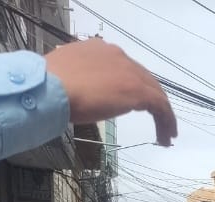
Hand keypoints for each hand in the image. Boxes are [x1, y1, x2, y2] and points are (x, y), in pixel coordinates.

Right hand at [45, 38, 177, 145]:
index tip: (134, 104)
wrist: (48, 87)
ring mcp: (128, 71)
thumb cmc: (50, 86)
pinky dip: (166, 121)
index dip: (133, 87)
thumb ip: (81, 77)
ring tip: (166, 135)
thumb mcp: (67, 75)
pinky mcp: (136, 90)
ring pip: (155, 93)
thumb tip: (83, 87)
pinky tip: (165, 137)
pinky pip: (160, 106)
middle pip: (144, 79)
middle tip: (158, 120)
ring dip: (163, 116)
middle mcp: (117, 56)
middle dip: (152, 101)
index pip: (124, 69)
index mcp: (99, 50)